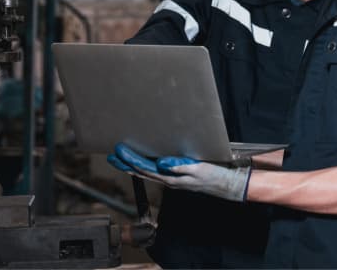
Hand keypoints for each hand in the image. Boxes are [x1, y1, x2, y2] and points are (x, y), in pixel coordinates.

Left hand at [107, 143, 250, 201]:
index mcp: (171, 177)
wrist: (225, 184)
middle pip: (141, 172)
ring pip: (146, 173)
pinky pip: (155, 173)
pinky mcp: (176, 177)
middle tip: (112, 156)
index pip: (145, 168)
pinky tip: (141, 164)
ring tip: (120, 160)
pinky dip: (144, 168)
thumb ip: (179, 166)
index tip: (120, 151)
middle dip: (125, 164)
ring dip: (132, 167)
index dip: (131, 160)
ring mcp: (171, 180)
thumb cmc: (213, 175)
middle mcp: (168, 180)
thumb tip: (161, 163)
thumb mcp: (198, 169)